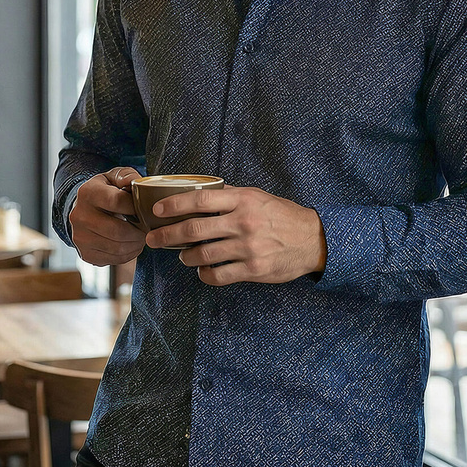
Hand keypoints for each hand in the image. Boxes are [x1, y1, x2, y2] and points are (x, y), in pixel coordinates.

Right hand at [68, 167, 146, 266]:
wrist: (82, 210)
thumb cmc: (104, 192)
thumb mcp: (113, 177)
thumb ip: (126, 175)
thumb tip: (134, 182)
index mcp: (88, 193)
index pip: (117, 202)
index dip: (135, 207)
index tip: (144, 209)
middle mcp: (79, 216)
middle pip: (118, 231)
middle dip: (139, 232)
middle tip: (148, 229)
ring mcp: (80, 237)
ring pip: (117, 248)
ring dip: (136, 245)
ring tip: (142, 237)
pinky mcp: (85, 254)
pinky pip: (113, 259)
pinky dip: (128, 255)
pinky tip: (131, 245)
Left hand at [145, 185, 326, 285]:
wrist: (312, 239)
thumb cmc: (282, 215)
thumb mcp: (258, 197)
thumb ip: (231, 195)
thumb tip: (200, 191)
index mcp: (243, 200)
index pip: (201, 199)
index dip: (175, 205)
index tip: (158, 210)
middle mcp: (243, 223)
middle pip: (195, 229)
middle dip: (168, 235)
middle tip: (154, 239)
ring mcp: (248, 248)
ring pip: (203, 254)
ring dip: (187, 256)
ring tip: (184, 255)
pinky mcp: (253, 269)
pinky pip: (219, 275)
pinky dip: (205, 274)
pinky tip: (203, 271)